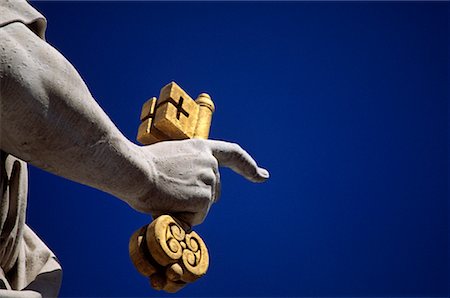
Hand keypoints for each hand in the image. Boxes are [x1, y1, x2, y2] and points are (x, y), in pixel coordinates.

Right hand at [129, 139, 268, 225]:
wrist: (132, 169)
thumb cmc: (141, 165)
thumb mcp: (170, 158)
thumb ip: (187, 169)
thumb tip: (189, 192)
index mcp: (201, 149)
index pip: (233, 155)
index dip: (249, 167)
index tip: (263, 176)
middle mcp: (210, 163)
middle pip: (213, 192)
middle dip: (197, 199)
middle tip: (170, 193)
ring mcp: (209, 181)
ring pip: (202, 207)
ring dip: (185, 208)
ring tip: (164, 195)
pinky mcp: (205, 199)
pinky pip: (196, 219)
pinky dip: (182, 218)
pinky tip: (168, 205)